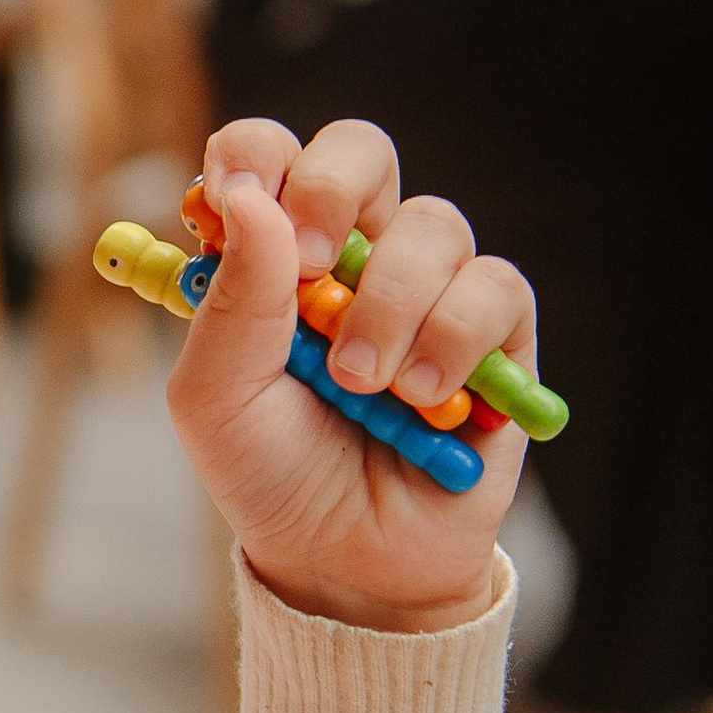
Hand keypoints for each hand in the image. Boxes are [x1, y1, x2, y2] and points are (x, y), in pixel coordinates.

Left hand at [168, 117, 533, 634]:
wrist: (344, 560)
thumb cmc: (270, 472)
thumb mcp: (215, 399)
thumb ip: (230, 303)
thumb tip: (252, 201)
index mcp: (273, 254)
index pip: (269, 155)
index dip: (255, 155)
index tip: (232, 197)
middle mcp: (353, 253)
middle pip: (361, 152)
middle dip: (330, 191)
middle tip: (305, 265)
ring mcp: (428, 288)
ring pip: (433, 226)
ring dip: (388, 304)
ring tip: (360, 384)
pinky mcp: (497, 334)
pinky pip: (495, 289)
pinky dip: (453, 340)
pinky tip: (423, 397)